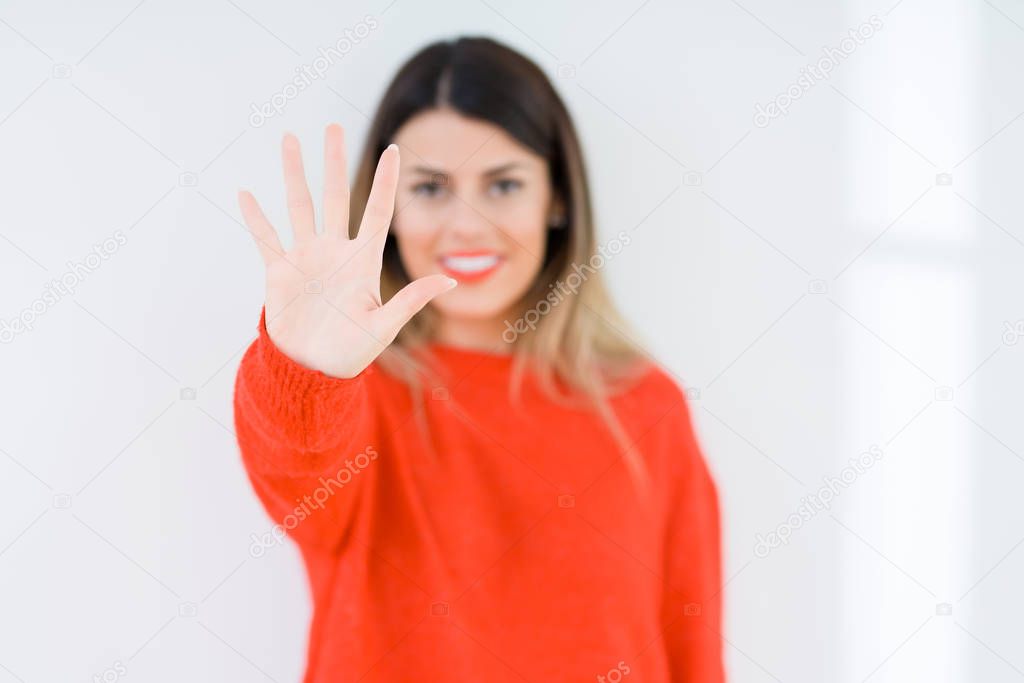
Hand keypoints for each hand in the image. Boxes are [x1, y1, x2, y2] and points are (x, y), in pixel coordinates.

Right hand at [238, 124, 456, 378]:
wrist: (313, 370)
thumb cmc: (352, 352)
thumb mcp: (385, 326)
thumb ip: (412, 300)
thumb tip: (451, 279)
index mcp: (363, 260)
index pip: (378, 211)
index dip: (387, 182)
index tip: (394, 150)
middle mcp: (335, 251)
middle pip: (336, 196)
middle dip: (333, 161)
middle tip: (330, 126)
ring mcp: (306, 258)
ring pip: (300, 206)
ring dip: (294, 174)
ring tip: (289, 139)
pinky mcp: (280, 273)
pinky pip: (266, 239)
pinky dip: (256, 218)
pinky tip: (246, 194)